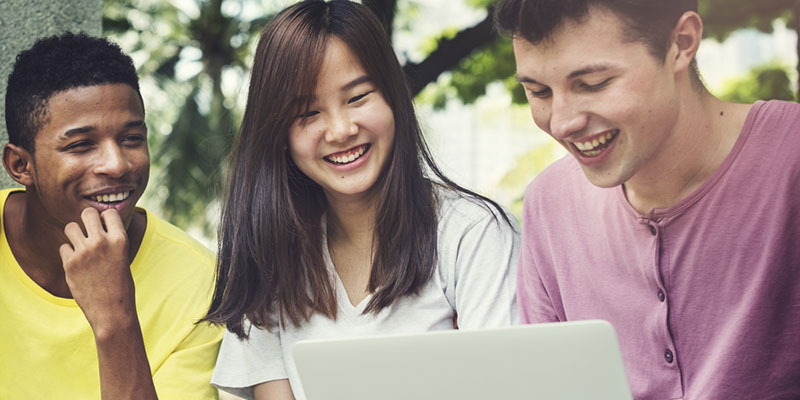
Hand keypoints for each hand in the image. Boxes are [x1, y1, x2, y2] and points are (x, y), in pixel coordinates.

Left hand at [59, 207, 135, 332]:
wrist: (112, 311)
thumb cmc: (121, 285)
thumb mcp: (123, 257)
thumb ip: (110, 241)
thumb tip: (96, 225)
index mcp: (120, 240)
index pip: (109, 212)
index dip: (105, 219)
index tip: (104, 228)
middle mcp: (101, 242)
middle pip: (87, 213)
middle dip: (87, 220)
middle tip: (89, 232)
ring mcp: (84, 252)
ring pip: (70, 227)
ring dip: (74, 234)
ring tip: (81, 247)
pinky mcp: (70, 263)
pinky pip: (63, 247)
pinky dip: (68, 254)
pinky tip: (77, 264)